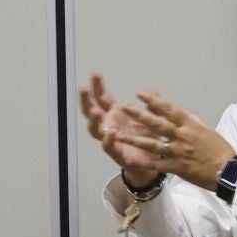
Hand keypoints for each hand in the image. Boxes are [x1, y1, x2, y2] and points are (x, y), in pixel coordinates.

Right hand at [78, 73, 159, 187]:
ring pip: (95, 129)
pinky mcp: (116, 153)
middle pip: (91, 111)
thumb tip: (151, 91)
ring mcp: (110, 139)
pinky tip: (110, 133)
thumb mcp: (151, 119)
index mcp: (115, 114)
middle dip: (86, 100)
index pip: (102, 98)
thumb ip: (151, 106)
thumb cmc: (147, 140)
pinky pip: (108, 146)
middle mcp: (109, 125)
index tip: (95, 73)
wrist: (151, 163)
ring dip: (94, 120)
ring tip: (95, 111)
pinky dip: (108, 140)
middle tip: (84, 88)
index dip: (98, 86)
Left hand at [113, 91, 235, 191]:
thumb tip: (177, 107)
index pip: (169, 110)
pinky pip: (158, 165)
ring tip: (118, 135)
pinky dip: (145, 163)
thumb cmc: (219, 150)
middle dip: (139, 115)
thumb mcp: (206, 129)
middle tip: (124, 108)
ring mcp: (179, 153)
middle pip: (157, 124)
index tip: (141, 93)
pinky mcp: (178, 168)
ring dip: (135, 139)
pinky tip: (131, 159)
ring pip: (153, 144)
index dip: (154, 101)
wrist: (228, 171)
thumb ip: (190, 118)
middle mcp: (182, 137)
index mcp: (190, 126)